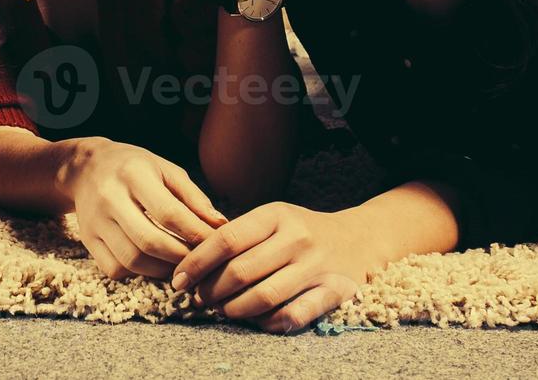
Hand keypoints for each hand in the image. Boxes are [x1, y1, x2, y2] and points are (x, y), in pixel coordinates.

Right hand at [66, 138, 228, 280]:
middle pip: (149, 241)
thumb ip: (193, 197)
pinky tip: (153, 264)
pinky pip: (115, 269)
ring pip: (132, 260)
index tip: (215, 244)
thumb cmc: (135, 168)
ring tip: (181, 266)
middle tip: (200, 262)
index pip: (169, 212)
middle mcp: (109, 197)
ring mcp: (94, 221)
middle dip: (181, 257)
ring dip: (162, 270)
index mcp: (133, 173)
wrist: (86, 168)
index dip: (195, 233)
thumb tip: (220, 225)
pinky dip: (138, 274)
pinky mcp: (87, 240)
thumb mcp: (166, 170)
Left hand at [171, 201, 387, 333]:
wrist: (359, 238)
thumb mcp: (273, 219)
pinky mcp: (335, 290)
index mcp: (276, 214)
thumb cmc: (302, 231)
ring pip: (264, 296)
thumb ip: (239, 236)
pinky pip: (295, 315)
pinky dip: (270, 324)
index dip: (196, 262)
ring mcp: (317, 265)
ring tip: (222, 311)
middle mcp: (297, 237)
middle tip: (199, 299)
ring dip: (234, 310)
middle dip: (212, 290)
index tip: (178, 280)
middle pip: (241, 270)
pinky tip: (257, 322)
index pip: (226, 239)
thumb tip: (192, 263)